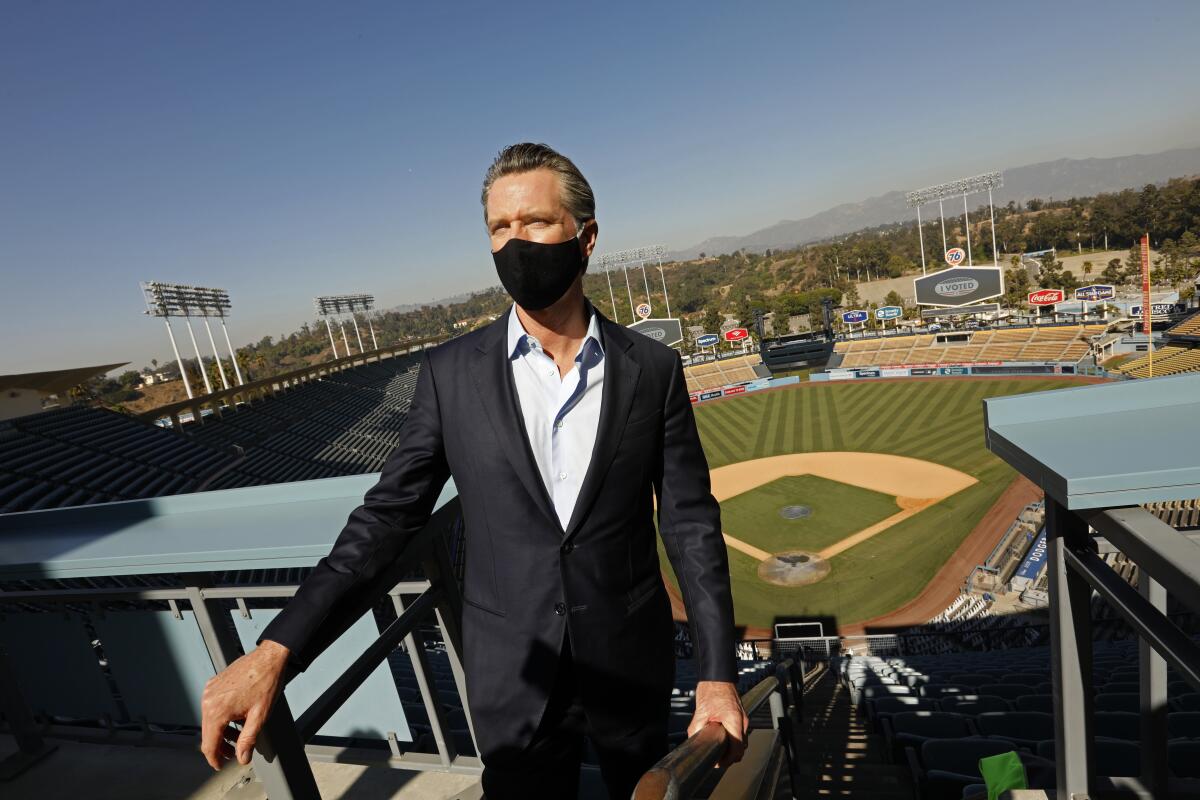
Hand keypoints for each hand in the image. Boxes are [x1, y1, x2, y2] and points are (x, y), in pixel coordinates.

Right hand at [200, 639, 289, 769]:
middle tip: (235, 752)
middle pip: (207, 733)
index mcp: (217, 711)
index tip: (221, 766)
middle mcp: (208, 700)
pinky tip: (237, 718)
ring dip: (222, 731)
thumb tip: (241, 758)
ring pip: (209, 720)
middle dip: (220, 745)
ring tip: (239, 735)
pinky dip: (221, 717)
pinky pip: (212, 707)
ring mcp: (209, 691)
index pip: (209, 744)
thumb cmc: (266, 682)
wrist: (269, 657)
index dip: (214, 759)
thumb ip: (248, 740)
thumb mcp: (259, 715)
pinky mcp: (213, 684)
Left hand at [688, 680, 748, 767]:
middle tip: (716, 758)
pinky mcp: (739, 717)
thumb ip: (696, 728)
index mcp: (734, 720)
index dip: (727, 760)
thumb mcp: (701, 711)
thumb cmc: (712, 689)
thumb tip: (693, 741)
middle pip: (741, 748)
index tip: (717, 763)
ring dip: (731, 748)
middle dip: (729, 756)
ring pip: (741, 742)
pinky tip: (721, 738)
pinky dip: (732, 740)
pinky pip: (739, 734)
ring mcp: (743, 719)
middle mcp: (742, 721)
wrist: (717, 676)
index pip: (737, 749)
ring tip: (717, 749)